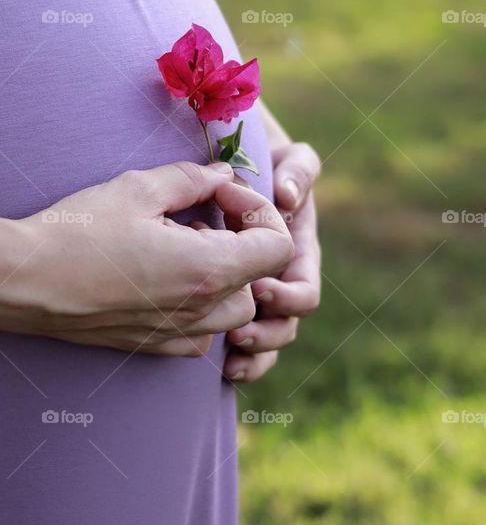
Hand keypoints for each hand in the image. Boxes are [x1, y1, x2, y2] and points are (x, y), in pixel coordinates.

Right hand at [0, 162, 293, 355]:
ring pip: (233, 310)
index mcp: (207, 270)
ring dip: (223, 274)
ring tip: (183, 243)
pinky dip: (198, 305)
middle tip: (203, 213)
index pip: (277, 248)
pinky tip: (164, 276)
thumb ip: (191, 179)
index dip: (258, 211)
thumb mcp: (137, 188)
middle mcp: (200, 311)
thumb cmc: (77, 231)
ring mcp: (176, 334)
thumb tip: (222, 173)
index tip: (218, 193)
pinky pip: (201, 334)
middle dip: (242, 240)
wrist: (22, 281)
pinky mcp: (151, 346)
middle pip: (260, 280)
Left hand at [222, 142, 320, 382]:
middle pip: (285, 326)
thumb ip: (298, 171)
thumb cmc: (266, 158)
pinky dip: (238, 359)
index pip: (303, 290)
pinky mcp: (230, 300)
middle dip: (266, 335)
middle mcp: (281, 279)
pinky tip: (221, 367)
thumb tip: (287, 197)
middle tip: (239, 334)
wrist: (235, 162)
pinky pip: (240, 342)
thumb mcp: (288, 158)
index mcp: (298, 253)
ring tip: (230, 359)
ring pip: (264, 341)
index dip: (286, 296)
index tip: (258, 286)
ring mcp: (258, 294)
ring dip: (253, 354)